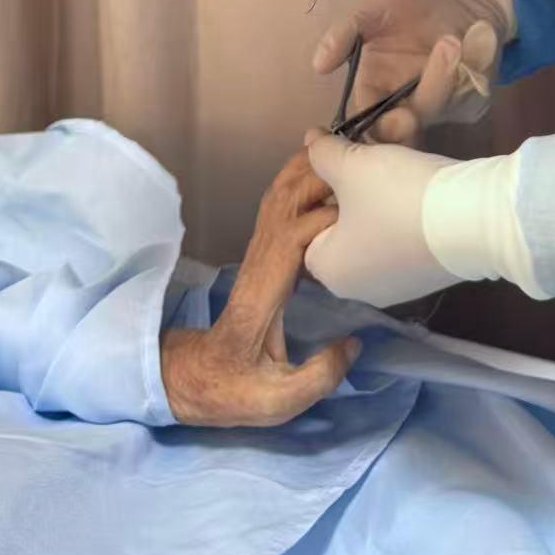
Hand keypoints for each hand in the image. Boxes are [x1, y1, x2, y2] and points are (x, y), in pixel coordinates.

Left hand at [160, 149, 360, 426]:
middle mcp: (257, 266)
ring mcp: (255, 258)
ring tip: (340, 153)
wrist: (197, 380)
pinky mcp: (260, 258)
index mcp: (262, 295)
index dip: (321, 219)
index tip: (357, 213)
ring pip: (276, 202)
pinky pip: (278, 211)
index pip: (289, 241)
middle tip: (355, 161)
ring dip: (303, 174)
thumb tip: (355, 343)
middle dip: (314, 179)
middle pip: (281, 207)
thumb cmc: (236, 390)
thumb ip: (321, 375)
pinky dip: (297, 185)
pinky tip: (319, 176)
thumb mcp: (281, 401)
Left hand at [304, 129, 460, 307]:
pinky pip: (405, 238)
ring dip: (382, 197)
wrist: (473, 219)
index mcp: (330, 270)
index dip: (322, 191)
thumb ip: (323, 153)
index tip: (340, 164)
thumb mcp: (352, 165)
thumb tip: (310, 142)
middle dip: (355, 189)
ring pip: (376, 229)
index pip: (308, 227)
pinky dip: (407, 212)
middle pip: (344, 227)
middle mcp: (360, 289)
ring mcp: (398, 287)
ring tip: (398, 165)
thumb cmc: (396, 196)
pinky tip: (421, 186)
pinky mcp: (429, 277)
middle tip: (370, 158)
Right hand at [312, 0, 514, 143]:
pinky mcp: (474, 96)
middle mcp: (407, 102)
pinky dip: (479, 61)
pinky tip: (480, 33)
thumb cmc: (408, 1)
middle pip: (412, 124)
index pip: (372, 125)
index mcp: (376, 88)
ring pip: (446, 108)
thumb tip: (318, 64)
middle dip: (421, 107)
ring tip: (453, 37)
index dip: (383, 131)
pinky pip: (477, 92)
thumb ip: (346, 34)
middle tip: (423, 88)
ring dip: (452, 73)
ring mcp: (443, 103)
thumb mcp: (373, 9)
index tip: (399, 118)